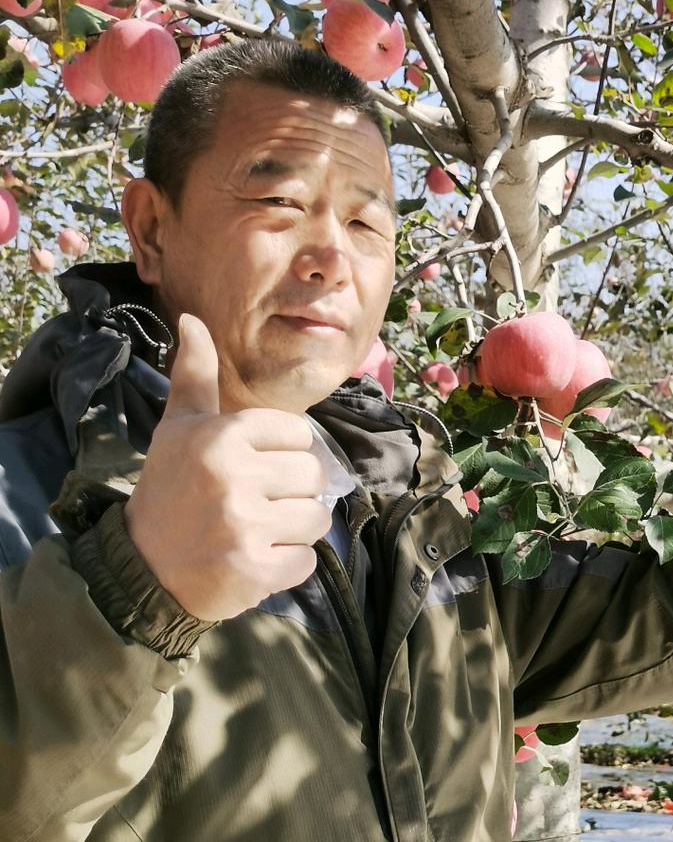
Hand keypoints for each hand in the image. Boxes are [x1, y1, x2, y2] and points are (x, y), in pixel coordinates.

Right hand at [124, 313, 330, 621]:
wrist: (139, 569)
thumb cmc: (169, 489)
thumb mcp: (179, 428)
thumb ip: (195, 375)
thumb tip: (192, 319)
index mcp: (222, 435)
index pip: (300, 435)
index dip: (282, 455)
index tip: (251, 470)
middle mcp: (234, 476)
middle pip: (313, 476)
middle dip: (291, 494)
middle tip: (252, 506)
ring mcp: (244, 525)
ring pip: (316, 518)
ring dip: (293, 531)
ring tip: (255, 533)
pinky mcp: (254, 570)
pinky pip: (307, 561)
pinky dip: (288, 567)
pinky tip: (255, 561)